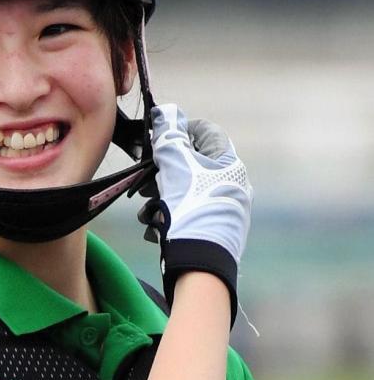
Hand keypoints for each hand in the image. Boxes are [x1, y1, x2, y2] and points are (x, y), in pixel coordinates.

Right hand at [140, 103, 252, 323]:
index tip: (157, 141)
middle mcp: (232, 185)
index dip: (179, 131)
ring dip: (162, 197)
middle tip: (147, 181)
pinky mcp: (214, 231)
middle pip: (193, 163)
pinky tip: (157, 228)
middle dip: (164, 171)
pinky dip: (170, 217)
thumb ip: (169, 136)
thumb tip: (166, 111)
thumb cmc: (191, 212)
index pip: (205, 132)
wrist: (201, 267)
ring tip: (148, 211)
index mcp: (230, 165)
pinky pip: (188, 213)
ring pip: (186, 191)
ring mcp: (224, 209)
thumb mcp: (176, 167)